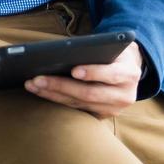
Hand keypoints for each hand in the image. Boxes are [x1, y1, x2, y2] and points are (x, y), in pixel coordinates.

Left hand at [24, 41, 142, 118]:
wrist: (129, 70)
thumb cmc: (115, 54)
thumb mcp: (113, 47)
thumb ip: (98, 50)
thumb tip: (65, 52)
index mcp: (130, 74)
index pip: (111, 74)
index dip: (93, 72)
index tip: (74, 70)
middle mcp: (124, 95)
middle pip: (89, 93)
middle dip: (61, 86)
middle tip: (38, 79)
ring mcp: (113, 109)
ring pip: (79, 103)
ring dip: (53, 94)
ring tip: (33, 85)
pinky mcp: (102, 116)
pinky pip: (76, 109)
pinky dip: (57, 100)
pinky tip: (42, 92)